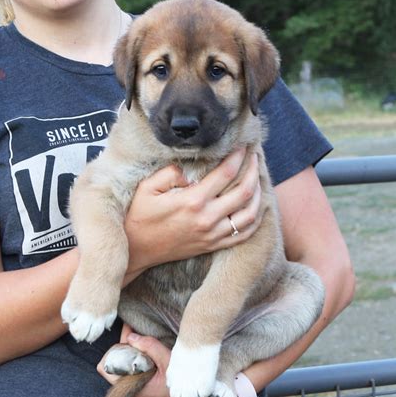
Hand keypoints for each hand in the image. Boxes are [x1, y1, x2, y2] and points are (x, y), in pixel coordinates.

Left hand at [101, 324, 213, 396]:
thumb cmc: (182, 385)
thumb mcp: (168, 361)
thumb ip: (149, 347)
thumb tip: (131, 336)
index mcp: (131, 387)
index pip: (105, 366)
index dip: (115, 349)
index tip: (128, 337)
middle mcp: (129, 393)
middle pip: (114, 365)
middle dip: (123, 349)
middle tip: (137, 336)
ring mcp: (134, 395)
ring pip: (122, 369)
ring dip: (131, 355)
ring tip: (145, 345)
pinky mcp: (141, 394)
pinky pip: (131, 375)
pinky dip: (137, 363)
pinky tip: (149, 356)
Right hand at [125, 148, 262, 272]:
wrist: (136, 250)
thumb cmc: (139, 216)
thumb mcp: (147, 187)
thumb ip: (171, 172)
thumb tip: (192, 169)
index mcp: (192, 201)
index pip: (226, 173)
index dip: (238, 156)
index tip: (242, 146)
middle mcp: (207, 219)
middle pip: (245, 192)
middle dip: (253, 170)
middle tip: (255, 157)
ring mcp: (212, 235)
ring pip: (250, 214)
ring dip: (258, 194)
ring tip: (257, 178)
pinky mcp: (212, 246)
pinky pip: (244, 235)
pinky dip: (255, 219)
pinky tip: (255, 206)